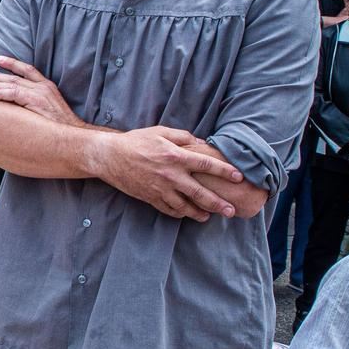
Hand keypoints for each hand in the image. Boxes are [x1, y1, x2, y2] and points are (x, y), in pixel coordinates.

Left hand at [0, 56, 83, 128]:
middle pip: (15, 77)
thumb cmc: (60, 126)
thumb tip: (17, 105)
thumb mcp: (48, 108)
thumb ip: (34, 102)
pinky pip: (13, 95)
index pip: (27, 69)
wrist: (74, 135)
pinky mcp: (36, 101)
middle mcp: (43, 87)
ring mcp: (40, 93)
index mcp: (47, 86)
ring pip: (12, 84)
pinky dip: (0, 94)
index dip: (12, 63)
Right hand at [89, 126, 248, 221]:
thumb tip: (202, 142)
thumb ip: (183, 136)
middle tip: (231, 211)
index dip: (225, 171)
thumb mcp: (160, 132)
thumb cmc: (136, 141)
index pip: (207, 165)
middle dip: (218, 203)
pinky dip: (180, 214)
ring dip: (200, 213)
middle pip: (200, 193)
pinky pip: (169, 210)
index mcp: (176, 156)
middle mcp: (171, 175)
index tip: (239, 176)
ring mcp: (160, 189)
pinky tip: (187, 214)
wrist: (110, 157)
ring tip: (209, 216)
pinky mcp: (150, 198)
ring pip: (185, 207)